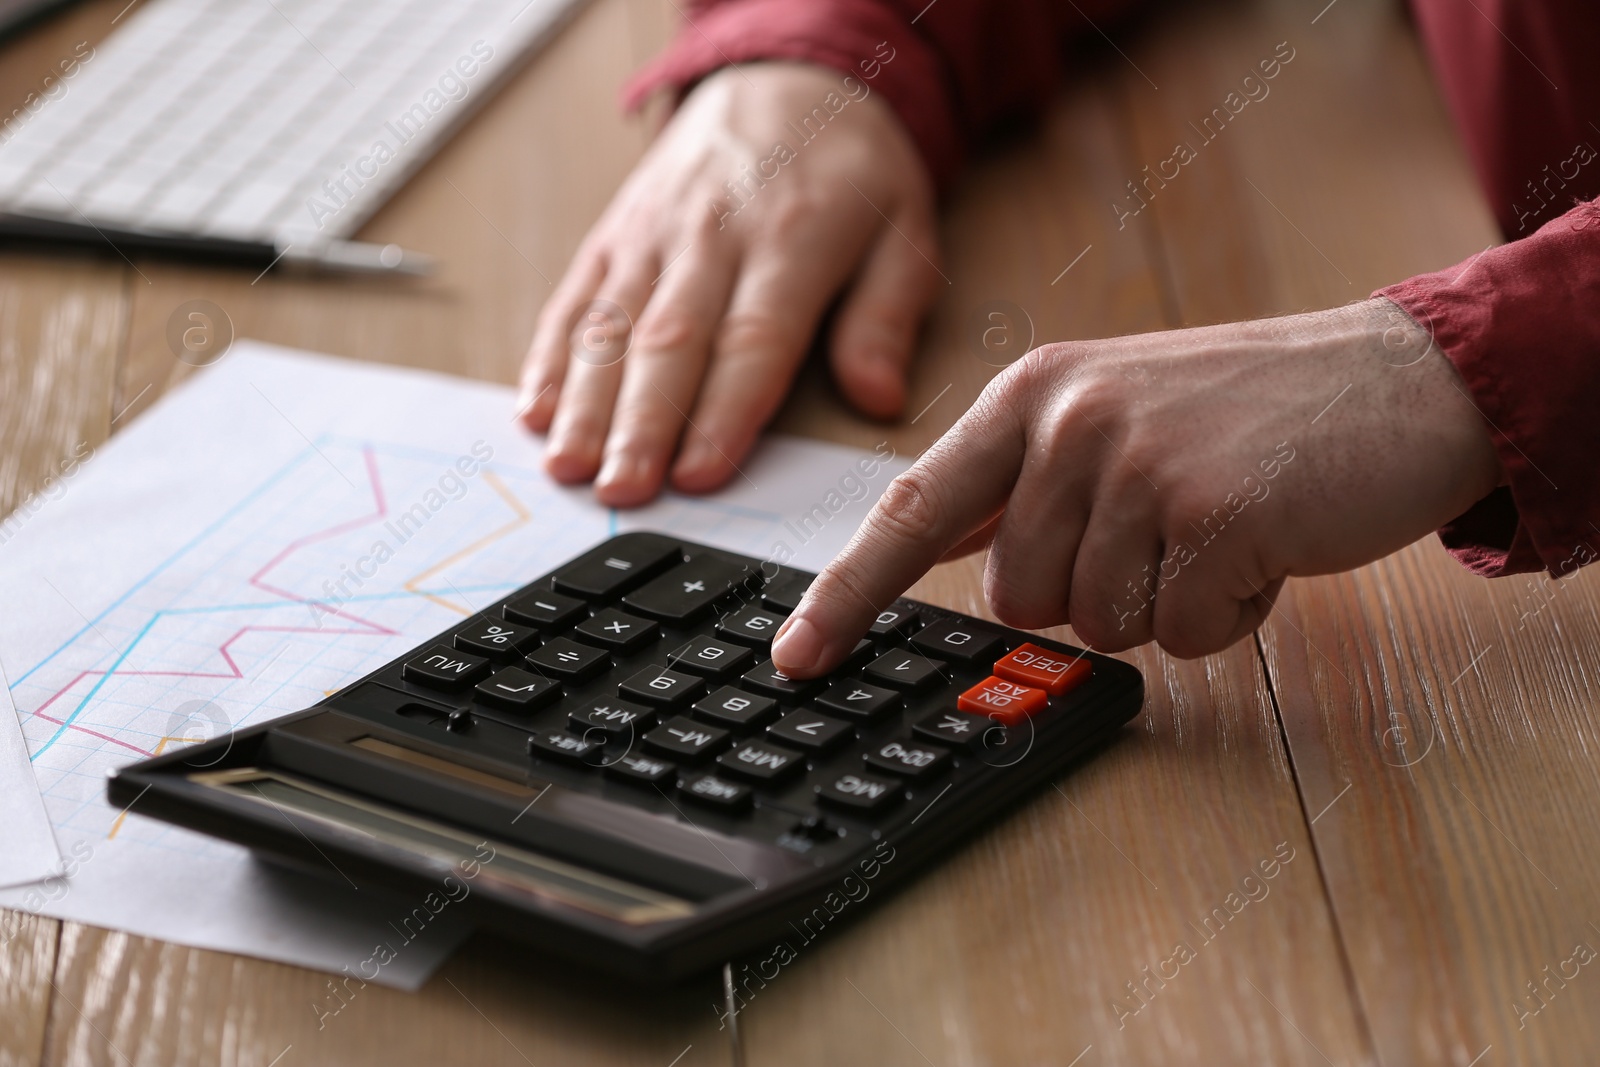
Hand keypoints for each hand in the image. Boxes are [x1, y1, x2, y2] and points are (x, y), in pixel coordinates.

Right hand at [517, 62, 941, 505]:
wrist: (784, 79)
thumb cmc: (849, 172)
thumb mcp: (904, 230)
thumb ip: (887, 316)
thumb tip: (880, 398)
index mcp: (794, 236)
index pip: (754, 337)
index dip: (724, 411)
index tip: (700, 473)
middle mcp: (713, 231)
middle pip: (670, 339)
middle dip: (640, 425)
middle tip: (621, 493)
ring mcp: (654, 231)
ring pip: (611, 324)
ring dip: (584, 402)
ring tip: (569, 467)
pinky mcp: (616, 232)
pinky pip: (576, 297)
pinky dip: (551, 356)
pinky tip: (535, 410)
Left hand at [771, 298, 1503, 671]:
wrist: (1390, 379)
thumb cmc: (1242, 412)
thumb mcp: (1107, 414)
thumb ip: (1015, 482)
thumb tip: (928, 551)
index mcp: (1028, 397)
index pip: (911, 509)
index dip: (848, 593)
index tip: (797, 656)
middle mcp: (1068, 420)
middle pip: (1019, 598)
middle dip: (1093, 594)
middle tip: (1164, 528)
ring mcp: (1138, 462)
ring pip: (1100, 625)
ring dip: (1167, 603)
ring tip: (1217, 525)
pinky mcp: (1213, 511)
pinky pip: (1184, 633)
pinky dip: (1229, 613)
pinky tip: (1261, 543)